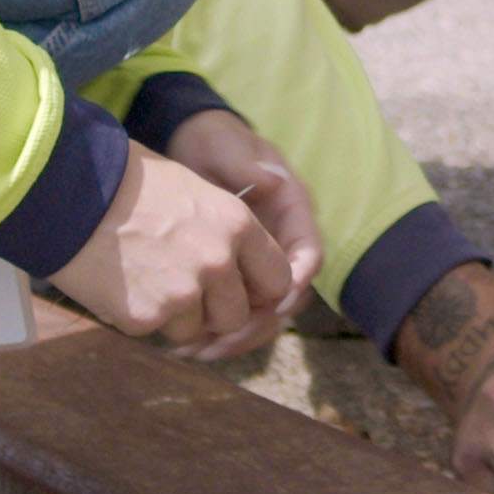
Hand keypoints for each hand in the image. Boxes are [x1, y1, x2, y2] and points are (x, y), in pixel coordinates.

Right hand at [43, 145, 295, 353]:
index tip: (237, 287)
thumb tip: (243, 269)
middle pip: (236, 315)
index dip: (256, 288)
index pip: (278, 280)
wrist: (68, 189)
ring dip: (176, 315)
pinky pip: (155, 331)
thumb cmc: (128, 181)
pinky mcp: (146, 317)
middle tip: (181, 286)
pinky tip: (121, 283)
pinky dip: (140, 315)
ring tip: (145, 276)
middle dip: (214, 309)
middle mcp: (218, 261)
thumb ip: (226, 233)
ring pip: (196, 329)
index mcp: (237, 224)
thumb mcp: (194, 192)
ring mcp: (182, 293)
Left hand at [147, 107, 320, 357]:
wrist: (192, 146)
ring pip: (261, 314)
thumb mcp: (228, 146)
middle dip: (256, 325)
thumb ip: (246, 165)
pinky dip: (214, 331)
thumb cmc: (215, 141)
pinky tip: (184, 344)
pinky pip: (234, 312)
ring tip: (196, 351)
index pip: (308, 256)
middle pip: (286, 299)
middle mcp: (282, 244)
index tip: (271, 303)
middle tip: (220, 342)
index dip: (294, 283)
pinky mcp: (235, 276)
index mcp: (293, 214)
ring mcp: (259, 263)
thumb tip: (272, 182)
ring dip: (233, 338)